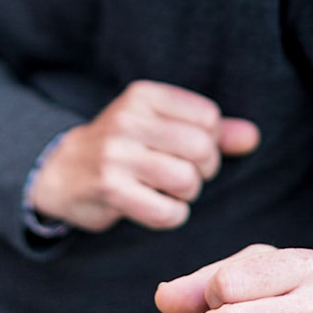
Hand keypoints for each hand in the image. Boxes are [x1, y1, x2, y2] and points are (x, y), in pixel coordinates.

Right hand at [30, 81, 259, 231]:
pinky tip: (155, 207)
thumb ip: (210, 130)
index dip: (211, 141)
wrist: (60, 171)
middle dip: (203, 171)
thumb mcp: (160, 126)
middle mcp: (128, 119)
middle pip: (202, 150)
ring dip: (186, 195)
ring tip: (169, 191)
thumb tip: (252, 137)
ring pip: (186, 181)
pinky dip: (171, 216)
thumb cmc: (124, 147)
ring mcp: (116, 154)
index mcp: (144, 96)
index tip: (190, 151)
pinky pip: (166, 211)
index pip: (208, 117)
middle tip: (185, 176)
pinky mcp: (109, 188)